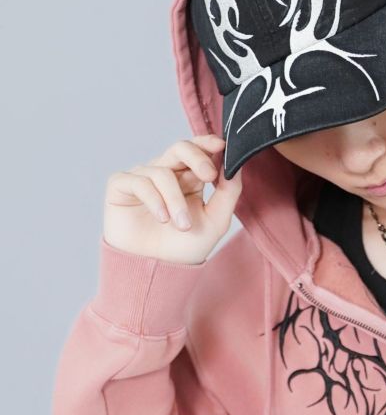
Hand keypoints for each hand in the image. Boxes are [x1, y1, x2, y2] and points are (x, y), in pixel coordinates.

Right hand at [102, 134, 242, 264]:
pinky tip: (162, 219)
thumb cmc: (184, 248)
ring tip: (182, 226)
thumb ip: (228, 193)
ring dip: (176, 200)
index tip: (221, 146)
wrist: (156, 270)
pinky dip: (154, 200)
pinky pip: (139, 182)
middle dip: (197, 158)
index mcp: (188, 179)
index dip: (207, 143)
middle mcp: (165, 174)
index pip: (197, 150)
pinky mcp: (120, 186)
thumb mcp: (215, 221)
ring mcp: (142, 178)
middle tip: (209, 176)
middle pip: (180, 148)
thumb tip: (236, 165)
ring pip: (162, 172)